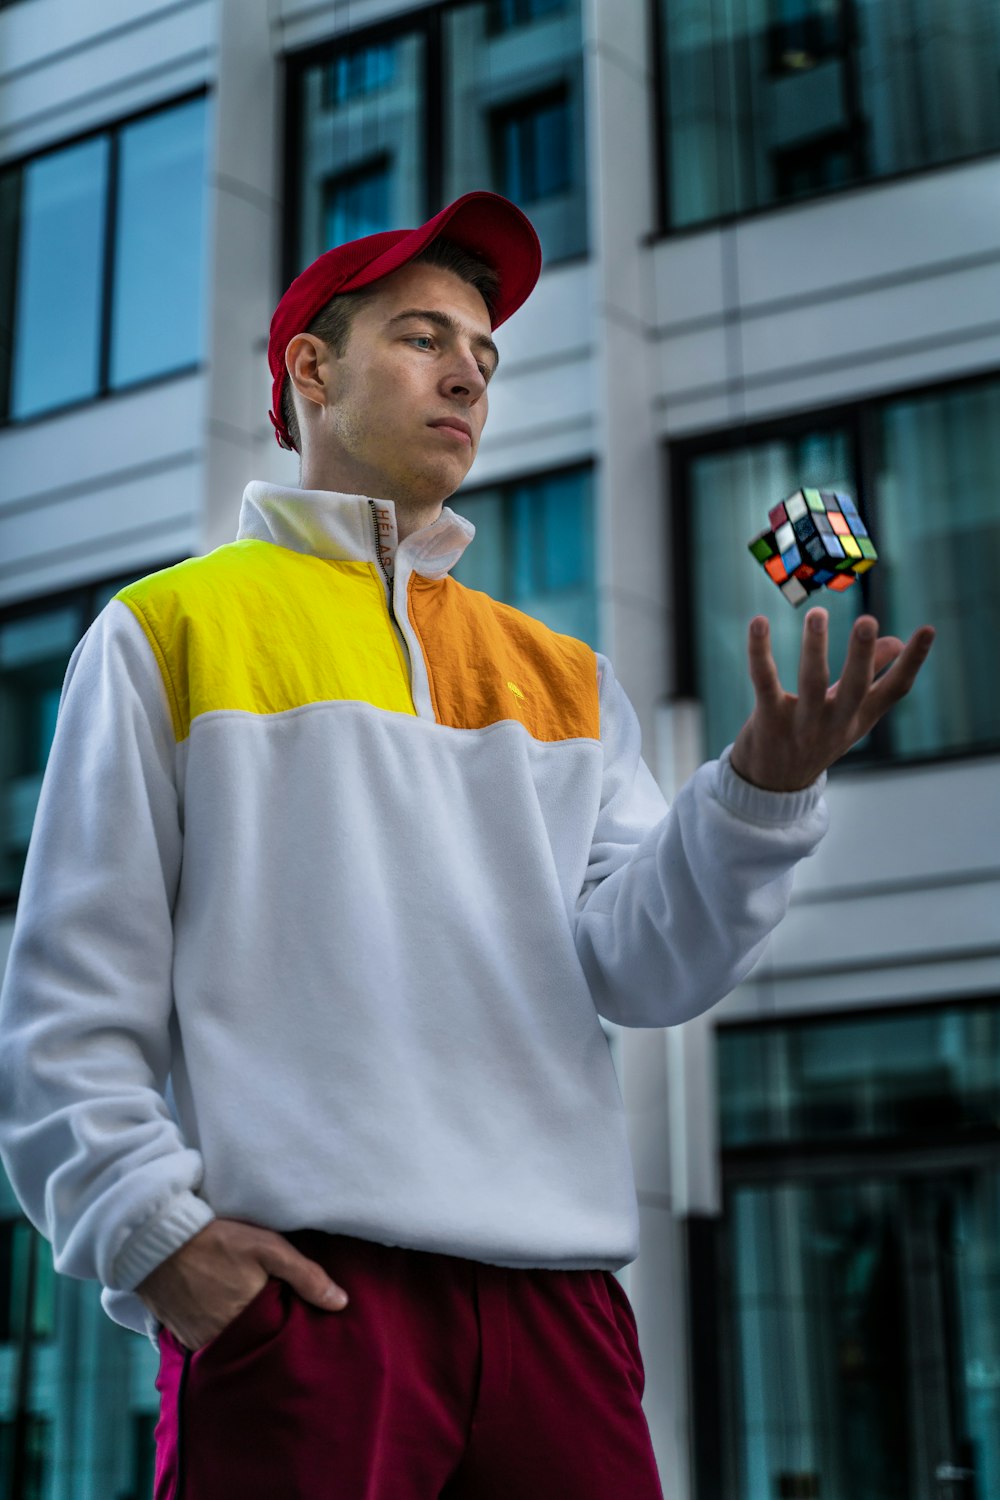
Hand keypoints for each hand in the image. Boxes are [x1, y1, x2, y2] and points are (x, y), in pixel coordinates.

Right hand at [135, 1217, 348, 1352]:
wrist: (156, 1240)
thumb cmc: (217, 1240)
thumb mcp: (268, 1248)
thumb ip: (306, 1276)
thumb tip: (341, 1303)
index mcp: (248, 1323)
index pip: (280, 1340)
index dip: (290, 1332)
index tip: (301, 1325)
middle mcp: (222, 1342)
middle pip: (255, 1347)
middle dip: (268, 1340)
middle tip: (278, 1324)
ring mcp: (197, 1343)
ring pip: (232, 1349)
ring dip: (243, 1340)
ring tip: (253, 1324)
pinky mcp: (180, 1338)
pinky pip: (208, 1347)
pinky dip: (219, 1337)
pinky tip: (226, 1320)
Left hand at [729, 608, 934, 791]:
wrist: (773, 788)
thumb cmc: (816, 739)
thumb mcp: (849, 713)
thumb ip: (871, 677)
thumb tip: (896, 641)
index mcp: (860, 718)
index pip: (894, 690)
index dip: (913, 662)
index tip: (928, 629)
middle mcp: (835, 722)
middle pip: (854, 687)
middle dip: (861, 655)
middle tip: (867, 620)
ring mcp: (802, 724)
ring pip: (811, 682)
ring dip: (814, 647)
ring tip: (817, 614)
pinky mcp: (768, 720)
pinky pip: (765, 682)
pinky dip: (760, 653)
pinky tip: (759, 622)